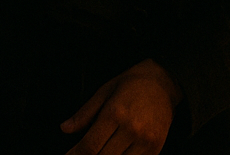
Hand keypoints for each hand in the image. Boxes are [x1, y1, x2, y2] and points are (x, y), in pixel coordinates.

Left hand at [61, 59, 180, 154]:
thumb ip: (84, 113)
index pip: (89, 146)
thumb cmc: (132, 84)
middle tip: (81, 154)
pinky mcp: (155, 148)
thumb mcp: (104, 92)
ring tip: (99, 150)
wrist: (164, 82)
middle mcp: (131, 129)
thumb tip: (65, 128)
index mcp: (114, 113)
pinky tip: (116, 153)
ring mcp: (145, 141)